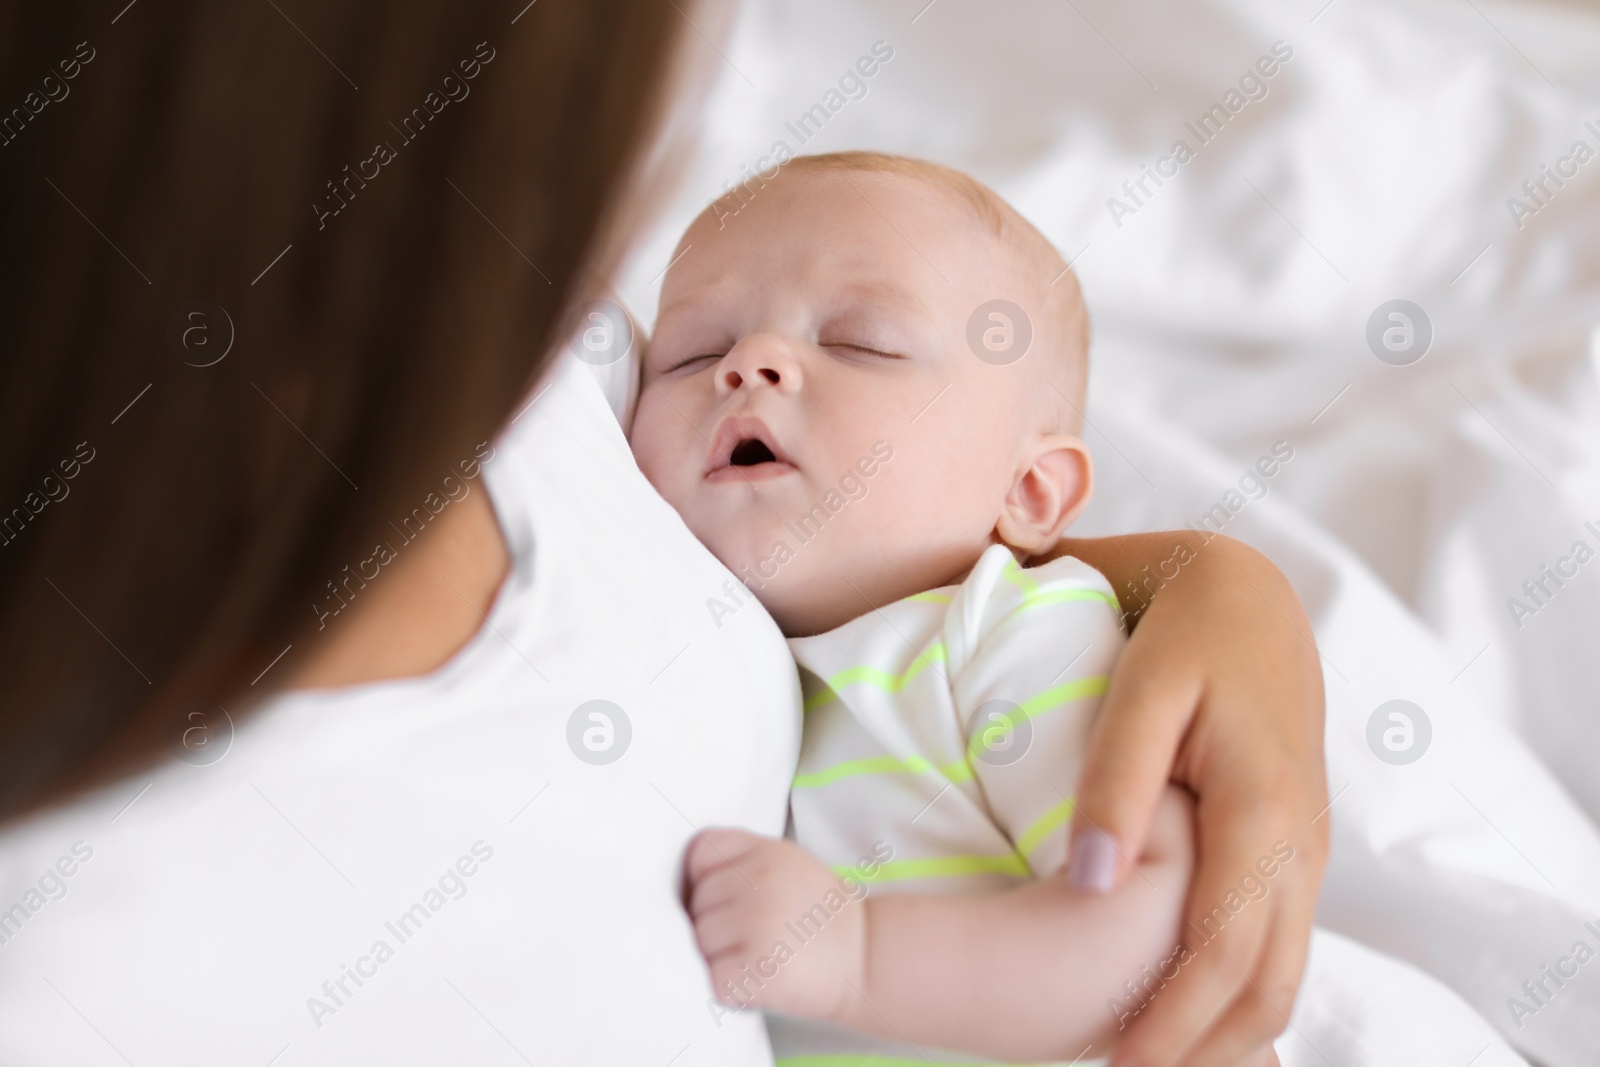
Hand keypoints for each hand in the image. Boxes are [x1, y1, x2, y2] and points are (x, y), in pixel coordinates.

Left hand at [683, 828, 867, 1021]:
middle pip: (696, 901)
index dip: (703, 879)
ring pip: (700, 940)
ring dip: (721, 956)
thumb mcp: (786, 863)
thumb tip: (682, 884)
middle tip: (756, 934)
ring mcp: (759, 923)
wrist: (868, 957)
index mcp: (766, 851)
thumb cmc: (818, 914)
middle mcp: (760, 882)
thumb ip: (741, 861)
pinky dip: (733, 986)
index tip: (725, 899)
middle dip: (715, 922)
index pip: (699, 853)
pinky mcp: (759, 967)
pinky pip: (715, 978)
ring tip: (760, 955)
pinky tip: (762, 977)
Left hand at [1054, 532, 1327, 1066]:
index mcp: (1264, 813)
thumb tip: (1087, 884)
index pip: (1226, 953)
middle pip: (1268, 986)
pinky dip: (1240, 989)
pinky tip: (1186, 1003)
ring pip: (1283, 971)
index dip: (1174, 1020)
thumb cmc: (1186, 634)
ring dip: (1228, 1029)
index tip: (1116, 1062)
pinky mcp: (1293, 843)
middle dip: (1208, 1049)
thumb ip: (1115, 782)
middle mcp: (1299, 845)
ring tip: (1155, 1059)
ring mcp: (1305, 848)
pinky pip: (1279, 939)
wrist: (1249, 592)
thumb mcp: (1142, 691)